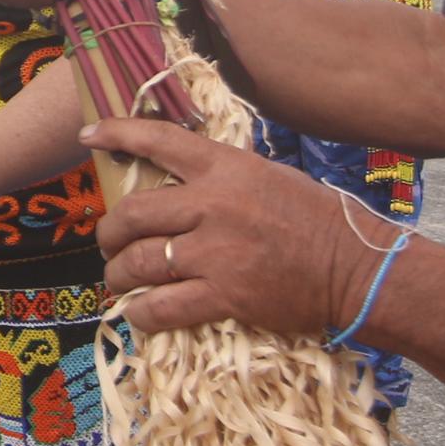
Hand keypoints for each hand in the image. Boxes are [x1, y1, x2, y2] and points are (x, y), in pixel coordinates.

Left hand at [81, 116, 386, 338]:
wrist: (356, 268)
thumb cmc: (318, 220)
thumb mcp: (269, 178)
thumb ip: (222, 179)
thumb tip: (178, 185)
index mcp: (226, 168)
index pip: (158, 140)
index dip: (116, 133)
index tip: (88, 136)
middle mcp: (214, 204)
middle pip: (133, 213)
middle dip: (109, 232)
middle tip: (107, 243)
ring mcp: (216, 252)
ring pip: (140, 262)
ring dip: (119, 273)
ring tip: (118, 279)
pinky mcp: (224, 295)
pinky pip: (162, 307)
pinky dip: (141, 312)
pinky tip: (139, 311)